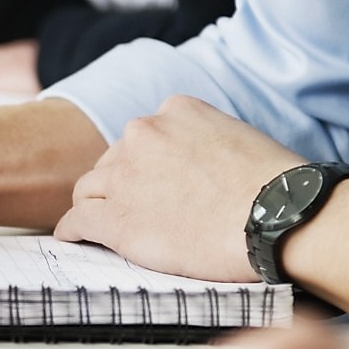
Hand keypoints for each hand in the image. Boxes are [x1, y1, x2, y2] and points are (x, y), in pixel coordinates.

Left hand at [55, 95, 304, 281]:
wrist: (277, 217)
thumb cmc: (275, 188)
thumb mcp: (237, 137)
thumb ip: (203, 144)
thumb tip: (198, 166)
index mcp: (175, 111)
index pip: (144, 137)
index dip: (145, 163)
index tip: (153, 182)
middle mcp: (142, 134)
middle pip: (113, 161)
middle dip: (121, 183)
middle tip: (137, 209)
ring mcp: (124, 176)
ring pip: (90, 189)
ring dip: (95, 205)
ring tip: (98, 224)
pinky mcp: (115, 219)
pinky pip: (77, 222)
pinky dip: (72, 230)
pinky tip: (73, 237)